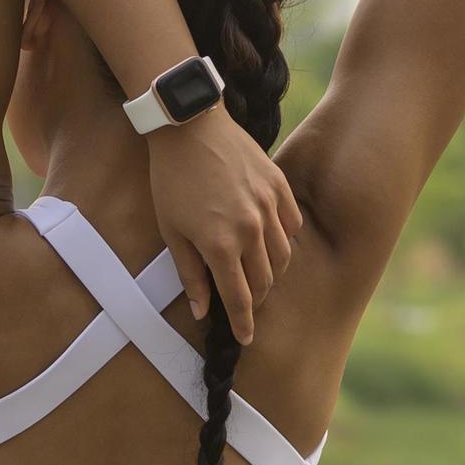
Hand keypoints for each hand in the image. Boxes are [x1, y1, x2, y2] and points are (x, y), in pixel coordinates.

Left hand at [145, 108, 301, 343]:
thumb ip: (190, 274)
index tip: (245, 338)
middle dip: (256, 300)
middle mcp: (250, 230)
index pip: (239, 298)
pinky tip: (270, 240)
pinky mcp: (278, 186)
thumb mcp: (172, 231)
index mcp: (220, 245)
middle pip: (264, 281)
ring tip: (256, 273)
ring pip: (283, 257)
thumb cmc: (171, 180)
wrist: (189, 126)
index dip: (243, 323)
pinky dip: (284, 239)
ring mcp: (268, 207)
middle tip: (246, 304)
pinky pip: (292, 225)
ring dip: (271, 272)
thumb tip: (202, 311)